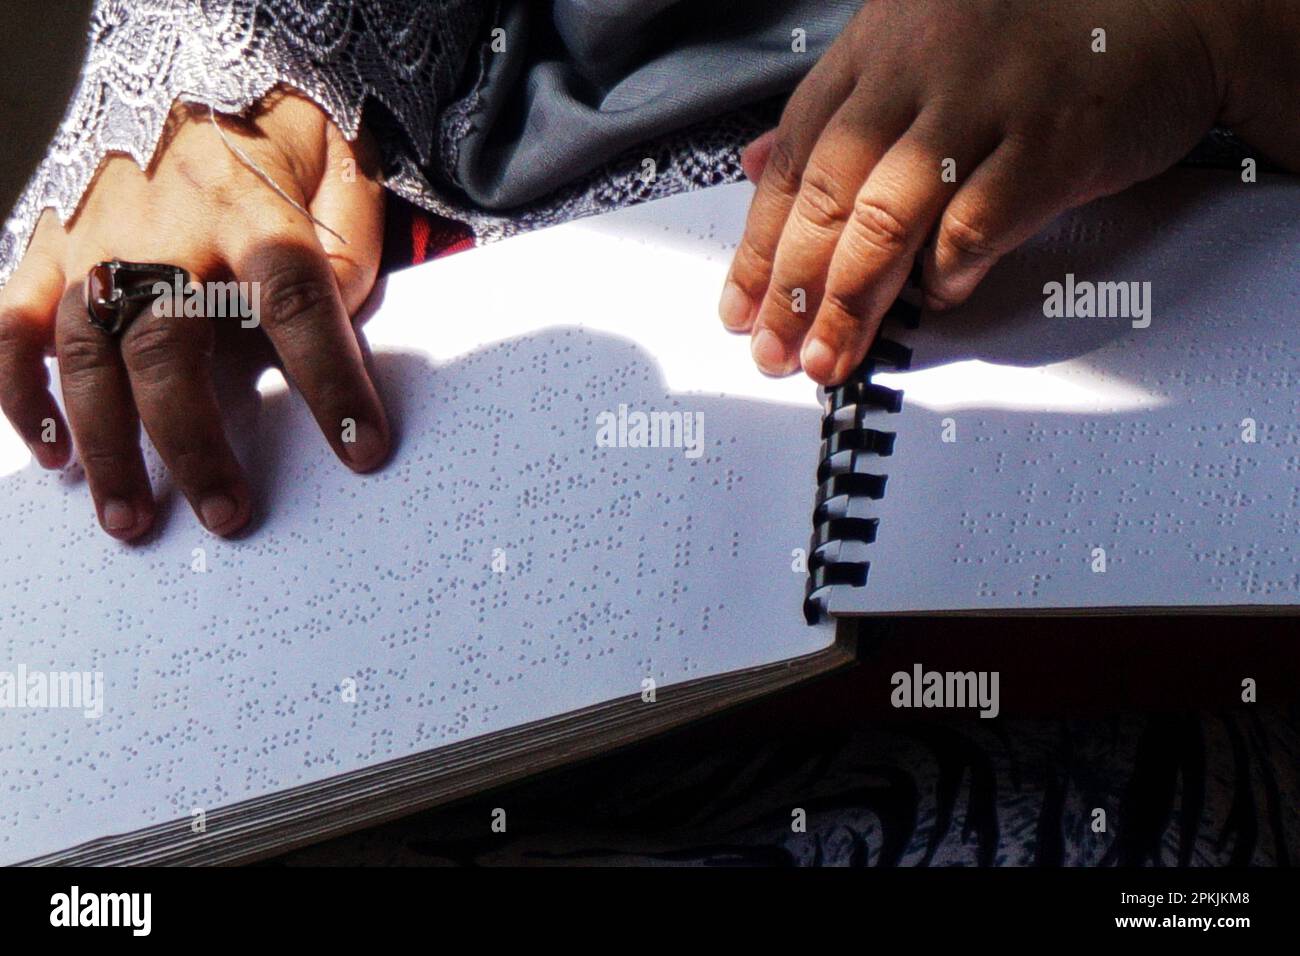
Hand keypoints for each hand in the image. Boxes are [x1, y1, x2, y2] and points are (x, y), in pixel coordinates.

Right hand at [0, 88, 387, 539]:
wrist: (187, 74)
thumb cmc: (275, 142)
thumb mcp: (340, 174)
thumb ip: (352, 250)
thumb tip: (341, 330)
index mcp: (254, 212)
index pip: (300, 306)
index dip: (332, 384)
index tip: (363, 452)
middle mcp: (166, 233)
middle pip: (170, 349)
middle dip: (195, 443)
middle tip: (226, 516)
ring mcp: (94, 243)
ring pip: (88, 356)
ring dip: (107, 445)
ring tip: (132, 519)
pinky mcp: (47, 250)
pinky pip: (14, 327)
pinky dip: (23, 394)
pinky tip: (53, 455)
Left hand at [719, 0, 1250, 384]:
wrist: (1178, 3)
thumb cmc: (1039, 39)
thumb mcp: (918, 48)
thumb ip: (838, 110)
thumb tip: (754, 165)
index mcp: (878, 46)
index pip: (793, 155)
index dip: (759, 242)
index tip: (741, 308)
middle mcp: (921, 67)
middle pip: (830, 192)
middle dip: (792, 286)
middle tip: (774, 351)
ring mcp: (987, 101)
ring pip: (889, 216)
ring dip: (851, 299)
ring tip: (831, 355)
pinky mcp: (1053, 140)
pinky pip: (976, 225)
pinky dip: (946, 272)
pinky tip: (937, 296)